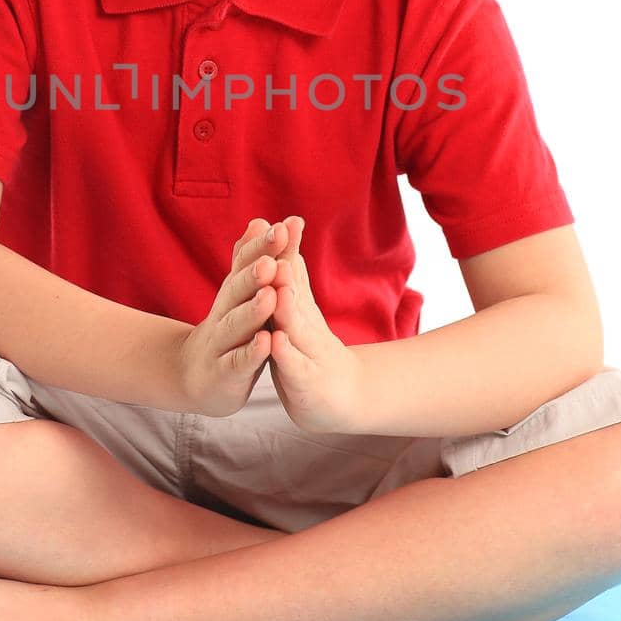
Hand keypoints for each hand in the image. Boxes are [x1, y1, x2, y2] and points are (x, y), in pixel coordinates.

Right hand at [177, 218, 290, 417]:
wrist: (194, 375)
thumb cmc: (228, 328)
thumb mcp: (238, 294)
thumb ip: (249, 260)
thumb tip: (261, 221)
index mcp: (233, 292)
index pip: (246, 265)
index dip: (263, 248)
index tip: (284, 227)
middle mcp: (224, 313)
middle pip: (238, 291)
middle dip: (254, 274)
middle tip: (271, 259)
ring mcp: (222, 343)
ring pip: (236, 325)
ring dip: (253, 311)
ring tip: (270, 296)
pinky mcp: (224, 373)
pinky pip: (238, 361)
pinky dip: (251, 353)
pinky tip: (266, 342)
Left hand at [267, 216, 362, 434]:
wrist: (344, 397)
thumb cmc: (313, 350)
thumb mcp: (302, 311)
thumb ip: (293, 275)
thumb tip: (289, 234)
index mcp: (301, 308)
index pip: (292, 274)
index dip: (286, 250)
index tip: (281, 222)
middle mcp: (308, 326)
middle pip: (295, 293)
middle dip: (286, 269)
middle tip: (278, 242)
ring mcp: (310, 353)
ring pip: (296, 328)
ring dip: (287, 307)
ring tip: (278, 287)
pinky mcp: (306, 382)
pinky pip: (294, 366)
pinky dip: (285, 353)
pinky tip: (276, 340)